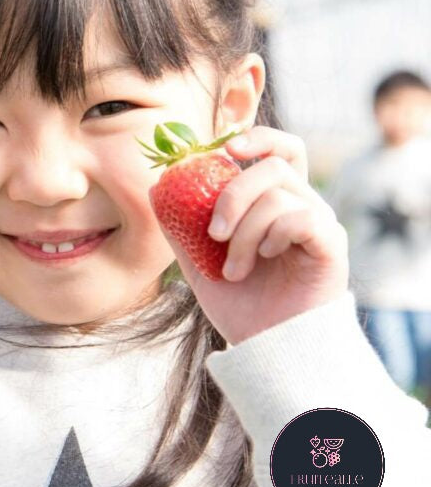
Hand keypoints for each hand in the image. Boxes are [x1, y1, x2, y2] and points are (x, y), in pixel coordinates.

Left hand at [163, 126, 348, 344]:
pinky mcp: (331, 244)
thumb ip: (180, 226)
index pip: (280, 150)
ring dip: (244, 233)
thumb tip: (157, 187)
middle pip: (274, 165)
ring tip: (233, 270)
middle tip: (213, 234)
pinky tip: (264, 260)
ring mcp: (319, 223)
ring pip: (278, 195)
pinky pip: (301, 217)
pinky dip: (272, 235)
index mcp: (275, 203)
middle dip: (233, 194)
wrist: (265, 348)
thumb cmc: (239, 306)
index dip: (258, 138)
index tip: (226, 149)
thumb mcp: (197, 262)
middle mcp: (302, 205)